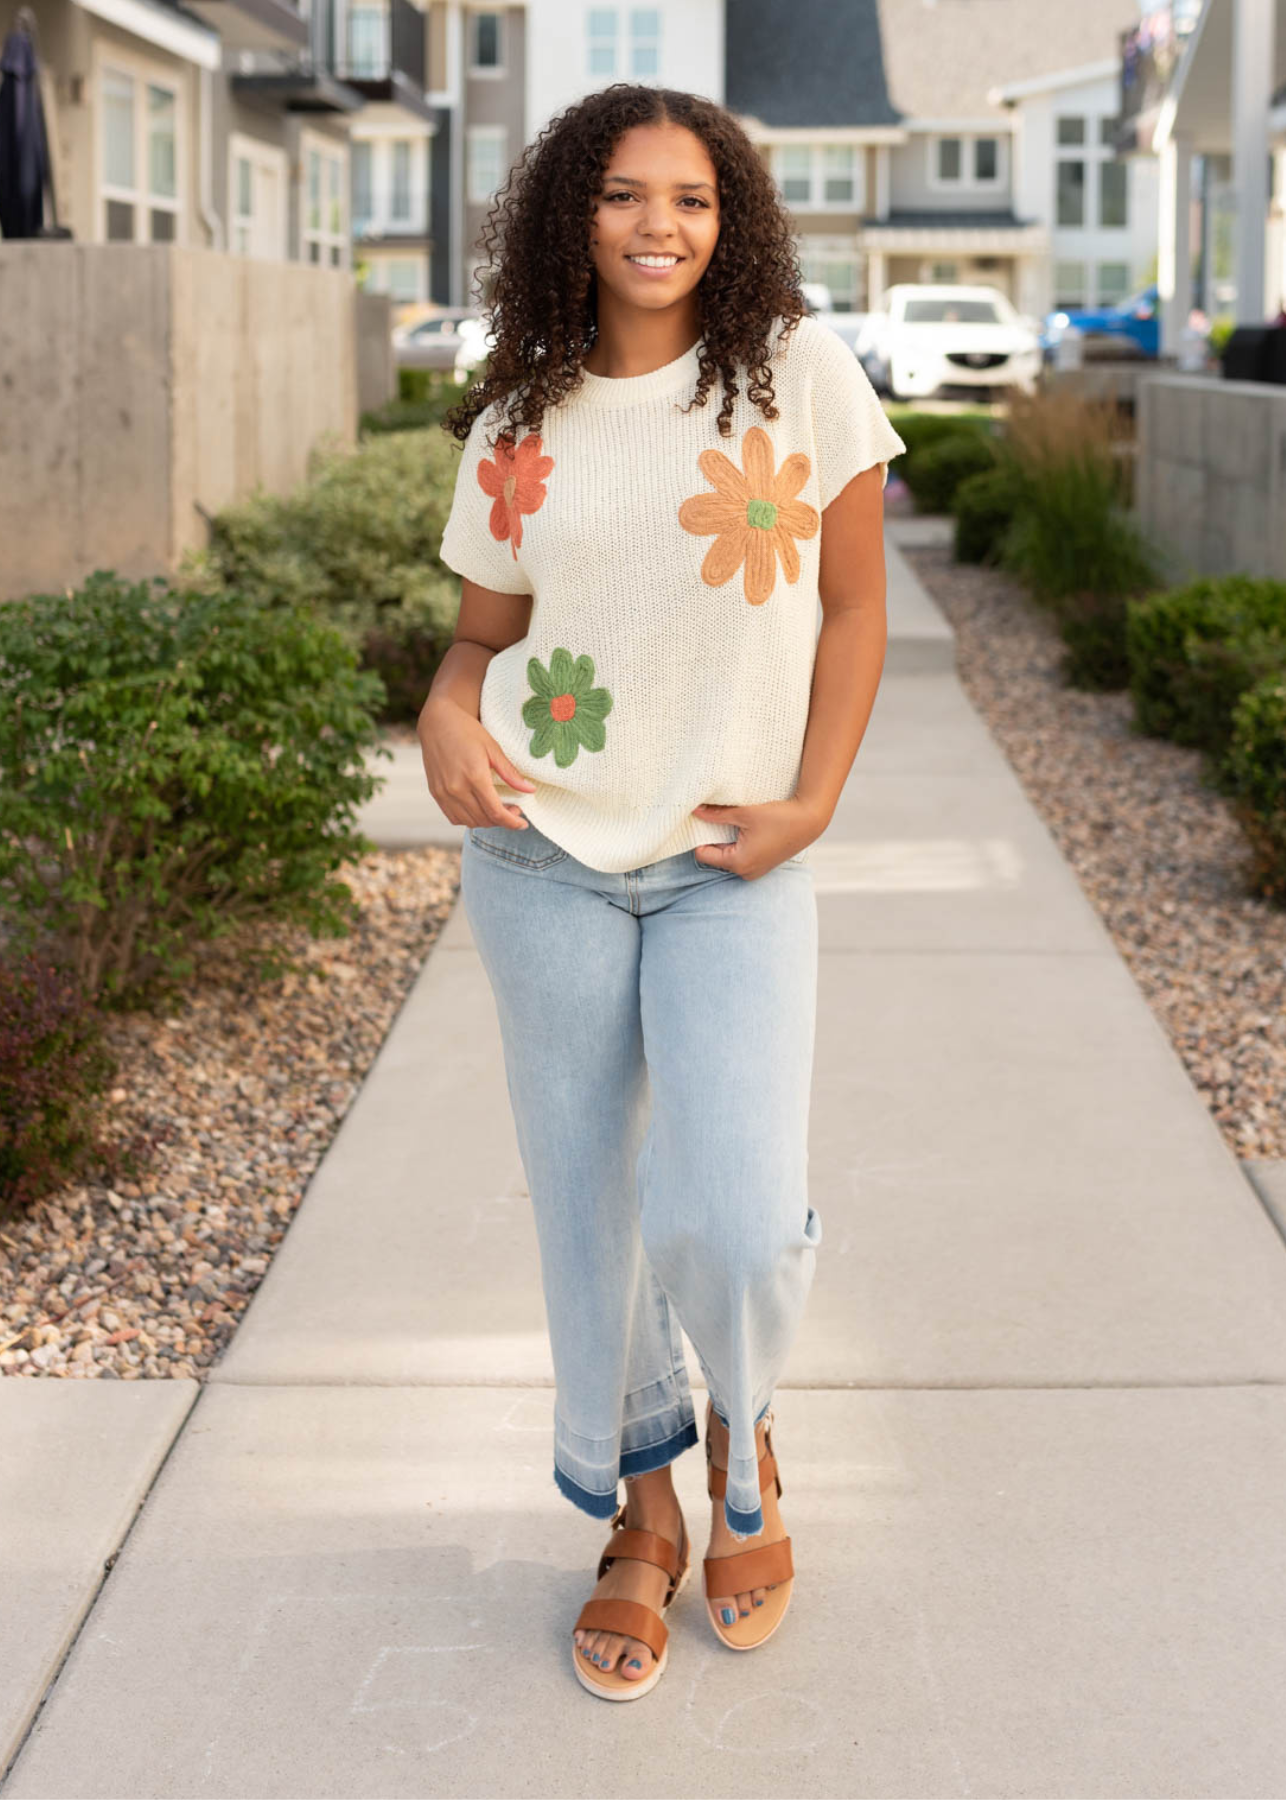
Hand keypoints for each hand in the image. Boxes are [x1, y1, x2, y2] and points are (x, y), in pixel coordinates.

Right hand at [418, 696, 535, 828]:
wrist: (437, 722)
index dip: (511, 822)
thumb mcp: (493, 748)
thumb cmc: (467, 731)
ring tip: (497, 810)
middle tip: (513, 810)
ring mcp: (444, 792)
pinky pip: (454, 817)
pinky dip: (468, 819)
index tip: (522, 823)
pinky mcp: (435, 793)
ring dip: (486, 821)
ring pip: (469, 822)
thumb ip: (510, 773)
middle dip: (502, 821)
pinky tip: (478, 809)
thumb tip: (530, 790)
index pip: (496, 812)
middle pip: (484, 819)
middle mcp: (457, 788)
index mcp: (474, 776)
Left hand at [691, 798, 822, 878]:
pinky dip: (739, 844)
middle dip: (713, 837)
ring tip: (735, 822)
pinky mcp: (762, 865)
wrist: (810, 821)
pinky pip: (741, 856)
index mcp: (738, 863)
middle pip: (715, 856)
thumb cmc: (780, 817)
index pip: (703, 854)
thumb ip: (717, 814)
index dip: (700, 835)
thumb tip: (695, 810)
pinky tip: (746, 829)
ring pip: (728, 856)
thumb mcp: (744, 813)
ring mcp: (754, 871)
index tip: (701, 819)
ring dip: (726, 840)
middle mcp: (745, 872)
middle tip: (717, 817)